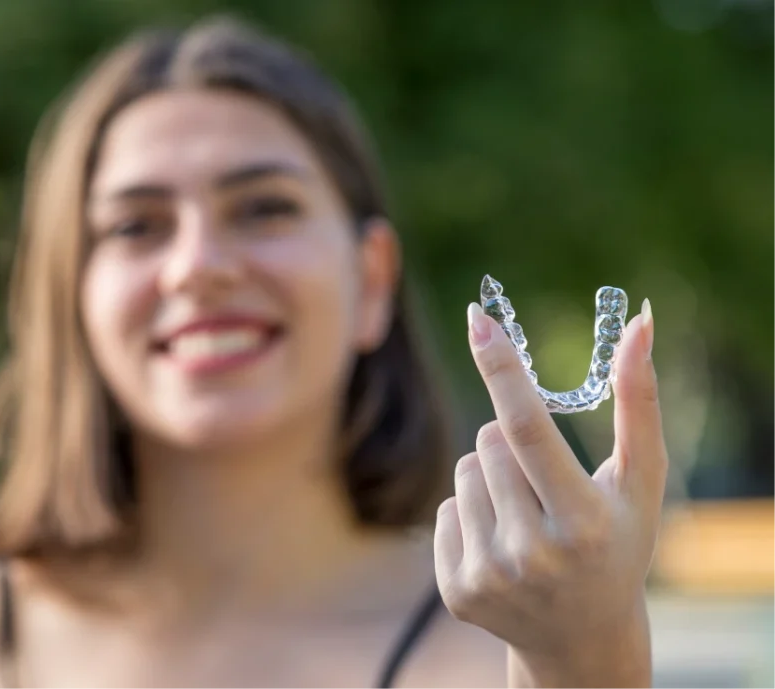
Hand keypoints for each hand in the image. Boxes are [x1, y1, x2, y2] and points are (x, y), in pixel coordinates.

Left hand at [433, 299, 667, 687]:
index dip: (501, 370)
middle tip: (544, 484)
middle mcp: (532, 554)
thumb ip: (638, 403)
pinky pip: (445, 509)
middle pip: (488, 441)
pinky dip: (470, 514)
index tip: (478, 317)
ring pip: (463, 470)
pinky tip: (503, 546)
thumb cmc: (618, 542)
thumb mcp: (640, 481)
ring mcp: (489, 577)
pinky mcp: (456, 591)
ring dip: (490, 476)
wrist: (582, 635)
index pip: (527, 430)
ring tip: (526, 517)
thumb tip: (639, 326)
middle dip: (510, 441)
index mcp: (581, 522)